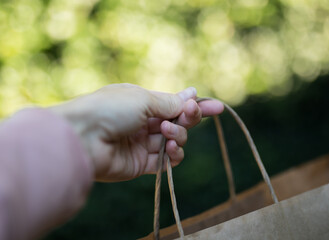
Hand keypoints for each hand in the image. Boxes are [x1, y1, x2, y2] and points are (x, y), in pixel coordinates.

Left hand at [49, 84, 223, 181]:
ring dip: (177, 135)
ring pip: (174, 140)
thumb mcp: (144, 99)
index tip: (218, 107)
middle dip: (189, 118)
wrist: (82, 137)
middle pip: (177, 122)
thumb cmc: (110, 109)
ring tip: (165, 131)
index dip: (195, 106)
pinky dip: (174, 154)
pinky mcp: (141, 164)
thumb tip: (192, 92)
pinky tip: (170, 148)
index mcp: (141, 102)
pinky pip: (166, 161)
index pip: (174, 104)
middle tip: (190, 114)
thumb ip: (171, 102)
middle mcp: (143, 122)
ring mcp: (142, 144)